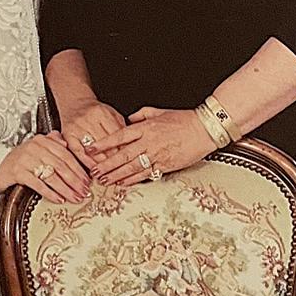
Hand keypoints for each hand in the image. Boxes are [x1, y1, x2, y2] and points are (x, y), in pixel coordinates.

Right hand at [0, 131, 91, 203]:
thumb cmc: (22, 159)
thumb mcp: (38, 148)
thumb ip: (53, 144)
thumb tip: (67, 144)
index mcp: (43, 140)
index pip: (66, 155)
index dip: (78, 169)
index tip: (87, 181)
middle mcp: (35, 147)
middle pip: (61, 166)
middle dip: (75, 181)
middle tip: (84, 192)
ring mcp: (25, 159)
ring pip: (51, 176)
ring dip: (65, 189)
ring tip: (75, 198)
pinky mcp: (18, 172)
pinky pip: (38, 184)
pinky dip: (50, 193)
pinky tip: (59, 199)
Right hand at [57, 96, 126, 168]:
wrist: (75, 104)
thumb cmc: (96, 112)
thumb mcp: (112, 114)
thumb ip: (121, 128)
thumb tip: (130, 147)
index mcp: (102, 113)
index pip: (116, 136)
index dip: (124, 150)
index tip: (129, 162)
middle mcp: (88, 119)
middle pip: (105, 145)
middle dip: (113, 160)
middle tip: (120, 172)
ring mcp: (77, 128)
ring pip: (92, 151)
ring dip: (101, 165)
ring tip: (108, 175)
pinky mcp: (68, 136)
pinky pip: (79, 153)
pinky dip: (87, 163)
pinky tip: (94, 171)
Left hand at [87, 107, 215, 185]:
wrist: (204, 129)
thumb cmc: (184, 120)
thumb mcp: (159, 112)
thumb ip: (141, 116)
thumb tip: (128, 120)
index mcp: (146, 127)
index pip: (119, 136)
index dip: (103, 144)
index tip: (91, 149)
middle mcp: (149, 141)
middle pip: (122, 155)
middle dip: (106, 164)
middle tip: (94, 171)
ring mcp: (157, 155)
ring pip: (132, 167)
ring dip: (116, 175)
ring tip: (105, 180)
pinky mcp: (165, 165)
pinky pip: (145, 174)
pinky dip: (133, 180)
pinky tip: (123, 183)